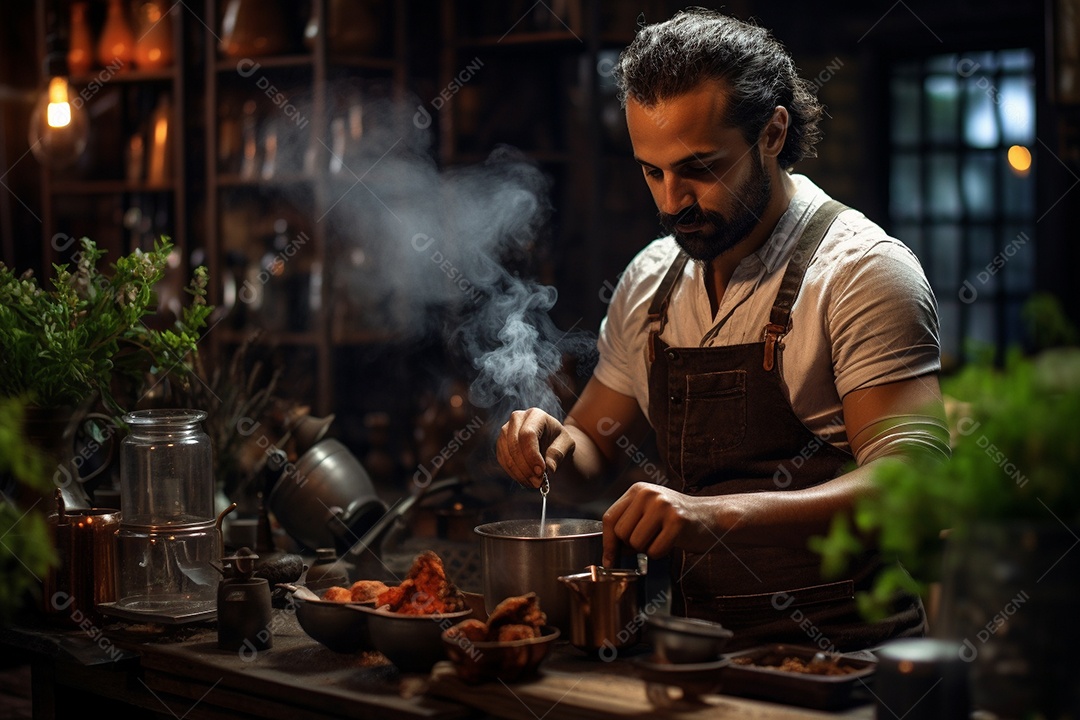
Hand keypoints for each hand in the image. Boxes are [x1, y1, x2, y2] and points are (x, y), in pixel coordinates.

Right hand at [497, 408, 575, 488]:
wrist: (551, 443)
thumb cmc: (560, 441)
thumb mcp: (566, 444)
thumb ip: (558, 453)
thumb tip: (549, 468)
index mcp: (535, 415)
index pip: (527, 434)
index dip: (532, 455)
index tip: (541, 471)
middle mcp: (517, 418)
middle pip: (514, 444)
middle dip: (525, 467)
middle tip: (538, 481)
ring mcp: (506, 430)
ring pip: (506, 454)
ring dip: (519, 472)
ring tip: (534, 483)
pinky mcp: (501, 443)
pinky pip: (502, 460)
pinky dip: (513, 473)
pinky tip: (526, 479)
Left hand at [602, 482, 717, 565]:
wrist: (711, 516)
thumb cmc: (676, 519)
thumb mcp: (648, 513)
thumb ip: (628, 525)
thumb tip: (609, 552)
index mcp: (638, 490)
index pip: (609, 518)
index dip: (607, 542)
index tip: (609, 559)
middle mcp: (648, 494)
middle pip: (620, 533)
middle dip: (631, 546)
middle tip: (649, 541)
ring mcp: (663, 506)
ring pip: (636, 543)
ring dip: (647, 549)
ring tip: (661, 538)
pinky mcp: (677, 521)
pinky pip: (654, 551)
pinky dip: (661, 553)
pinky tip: (671, 542)